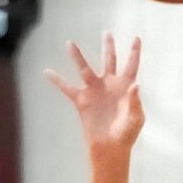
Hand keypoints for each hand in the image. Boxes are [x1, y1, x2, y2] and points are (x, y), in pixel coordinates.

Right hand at [46, 35, 143, 158]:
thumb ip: (136, 101)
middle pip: (109, 60)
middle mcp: (109, 85)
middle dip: (108, 46)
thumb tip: (134, 85)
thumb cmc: (127, 135)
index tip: (136, 37)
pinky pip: (67, 88)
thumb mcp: (136, 118)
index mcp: (125, 86)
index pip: (131, 65)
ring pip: (85, 69)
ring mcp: (95, 91)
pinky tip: (47, 72)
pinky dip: (57, 81)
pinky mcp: (82, 101)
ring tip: (69, 43)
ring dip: (77, 56)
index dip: (134, 51)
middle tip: (107, 33)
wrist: (110, 149)